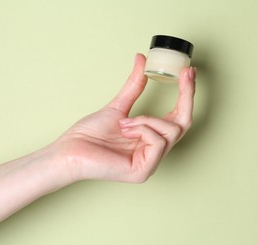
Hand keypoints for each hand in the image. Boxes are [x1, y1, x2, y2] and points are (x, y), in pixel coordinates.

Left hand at [55, 53, 195, 182]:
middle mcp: (154, 152)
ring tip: (124, 122)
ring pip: (171, 130)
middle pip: (183, 124)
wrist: (70, 150)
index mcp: (150, 138)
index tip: (188, 71)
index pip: (177, 117)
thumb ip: (134, 86)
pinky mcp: (144, 171)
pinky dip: (142, 129)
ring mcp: (151, 163)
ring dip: (147, 119)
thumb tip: (142, 60)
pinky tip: (125, 130)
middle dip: (186, 96)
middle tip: (185, 74)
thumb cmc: (89, 134)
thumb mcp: (118, 106)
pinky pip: (158, 142)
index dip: (186, 94)